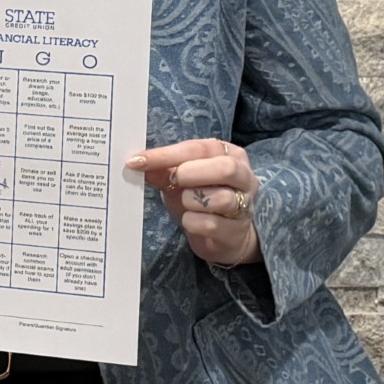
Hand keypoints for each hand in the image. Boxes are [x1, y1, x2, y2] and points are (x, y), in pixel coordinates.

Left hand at [129, 140, 261, 266]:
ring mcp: (246, 205)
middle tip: (172, 181)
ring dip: (191, 200)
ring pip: (221, 199)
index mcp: (229, 154)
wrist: (218, 235)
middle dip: (190, 174)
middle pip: (225, 169)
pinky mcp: (237, 231)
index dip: (167, 154)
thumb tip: (137, 162)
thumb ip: (161, 170)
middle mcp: (244, 177)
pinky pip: (212, 224)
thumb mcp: (178, 180)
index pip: (199, 149)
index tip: (137, 160)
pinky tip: (190, 221)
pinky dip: (192, 222)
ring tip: (185, 202)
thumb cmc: (199, 199)